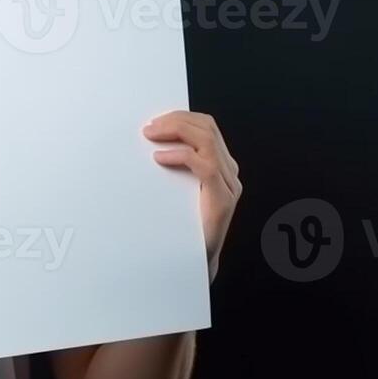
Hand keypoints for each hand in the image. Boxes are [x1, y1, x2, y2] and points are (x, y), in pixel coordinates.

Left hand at [143, 111, 241, 282]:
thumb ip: (174, 166)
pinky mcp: (223, 199)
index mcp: (221, 165)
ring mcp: (229, 184)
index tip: (155, 121)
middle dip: (176, 121)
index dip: (181, 118)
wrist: (196, 260)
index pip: (207, 126)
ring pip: (207, 141)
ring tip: (152, 137)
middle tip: (149, 128)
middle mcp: (229, 171)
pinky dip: (180, 156)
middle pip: (207, 128)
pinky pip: (204, 165)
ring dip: (176, 132)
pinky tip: (159, 158)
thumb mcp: (176, 188)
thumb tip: (148, 142)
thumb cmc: (182, 224)